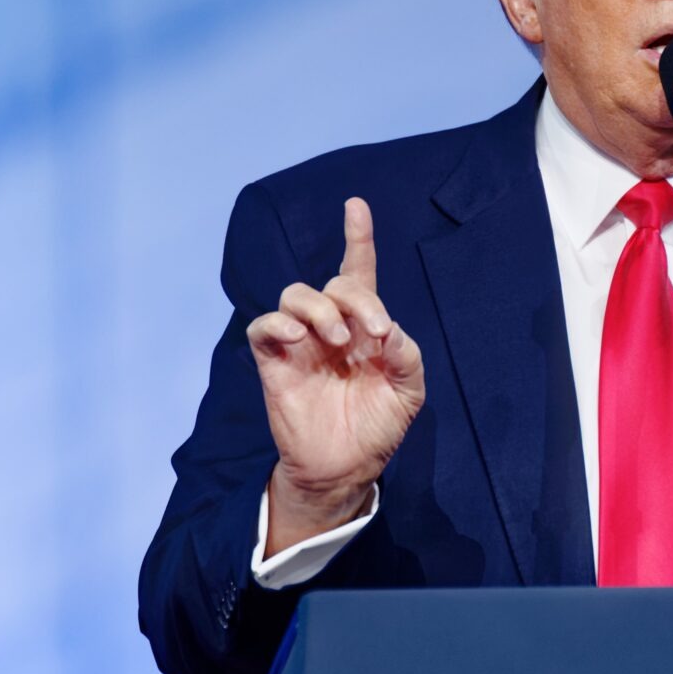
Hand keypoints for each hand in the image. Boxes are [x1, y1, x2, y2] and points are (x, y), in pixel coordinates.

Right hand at [248, 198, 425, 554]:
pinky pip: (264, 327)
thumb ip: (406, 357)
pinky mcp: (275, 361)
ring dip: (318, 308)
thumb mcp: (408, 392)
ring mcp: (301, 343)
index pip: (359, 273)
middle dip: (355, 298)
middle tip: (371, 332)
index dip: (357, 238)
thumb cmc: (378, 426)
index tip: (356, 206)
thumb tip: (388, 331)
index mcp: (364, 328)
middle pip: (332, 283)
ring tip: (336, 340)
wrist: (345, 467)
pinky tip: (299, 337)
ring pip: (296, 295)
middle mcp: (331, 327)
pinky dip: (279, 323)